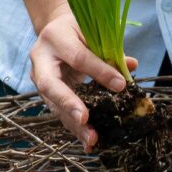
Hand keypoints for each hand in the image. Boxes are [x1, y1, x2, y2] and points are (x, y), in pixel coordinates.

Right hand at [29, 5, 137, 150]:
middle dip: (68, 104)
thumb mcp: (93, 31)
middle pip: (51, 85)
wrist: (55, 30)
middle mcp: (41, 60)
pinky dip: (75, 128)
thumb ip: (110, 49)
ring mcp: (39, 79)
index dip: (99, 71)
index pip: (78, 57)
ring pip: (54, 105)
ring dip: (73, 124)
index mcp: (54, 38)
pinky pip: (60, 113)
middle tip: (84, 119)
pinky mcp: (46, 95)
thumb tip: (131, 65)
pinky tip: (89, 142)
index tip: (121, 86)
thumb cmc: (78, 29)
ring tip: (92, 138)